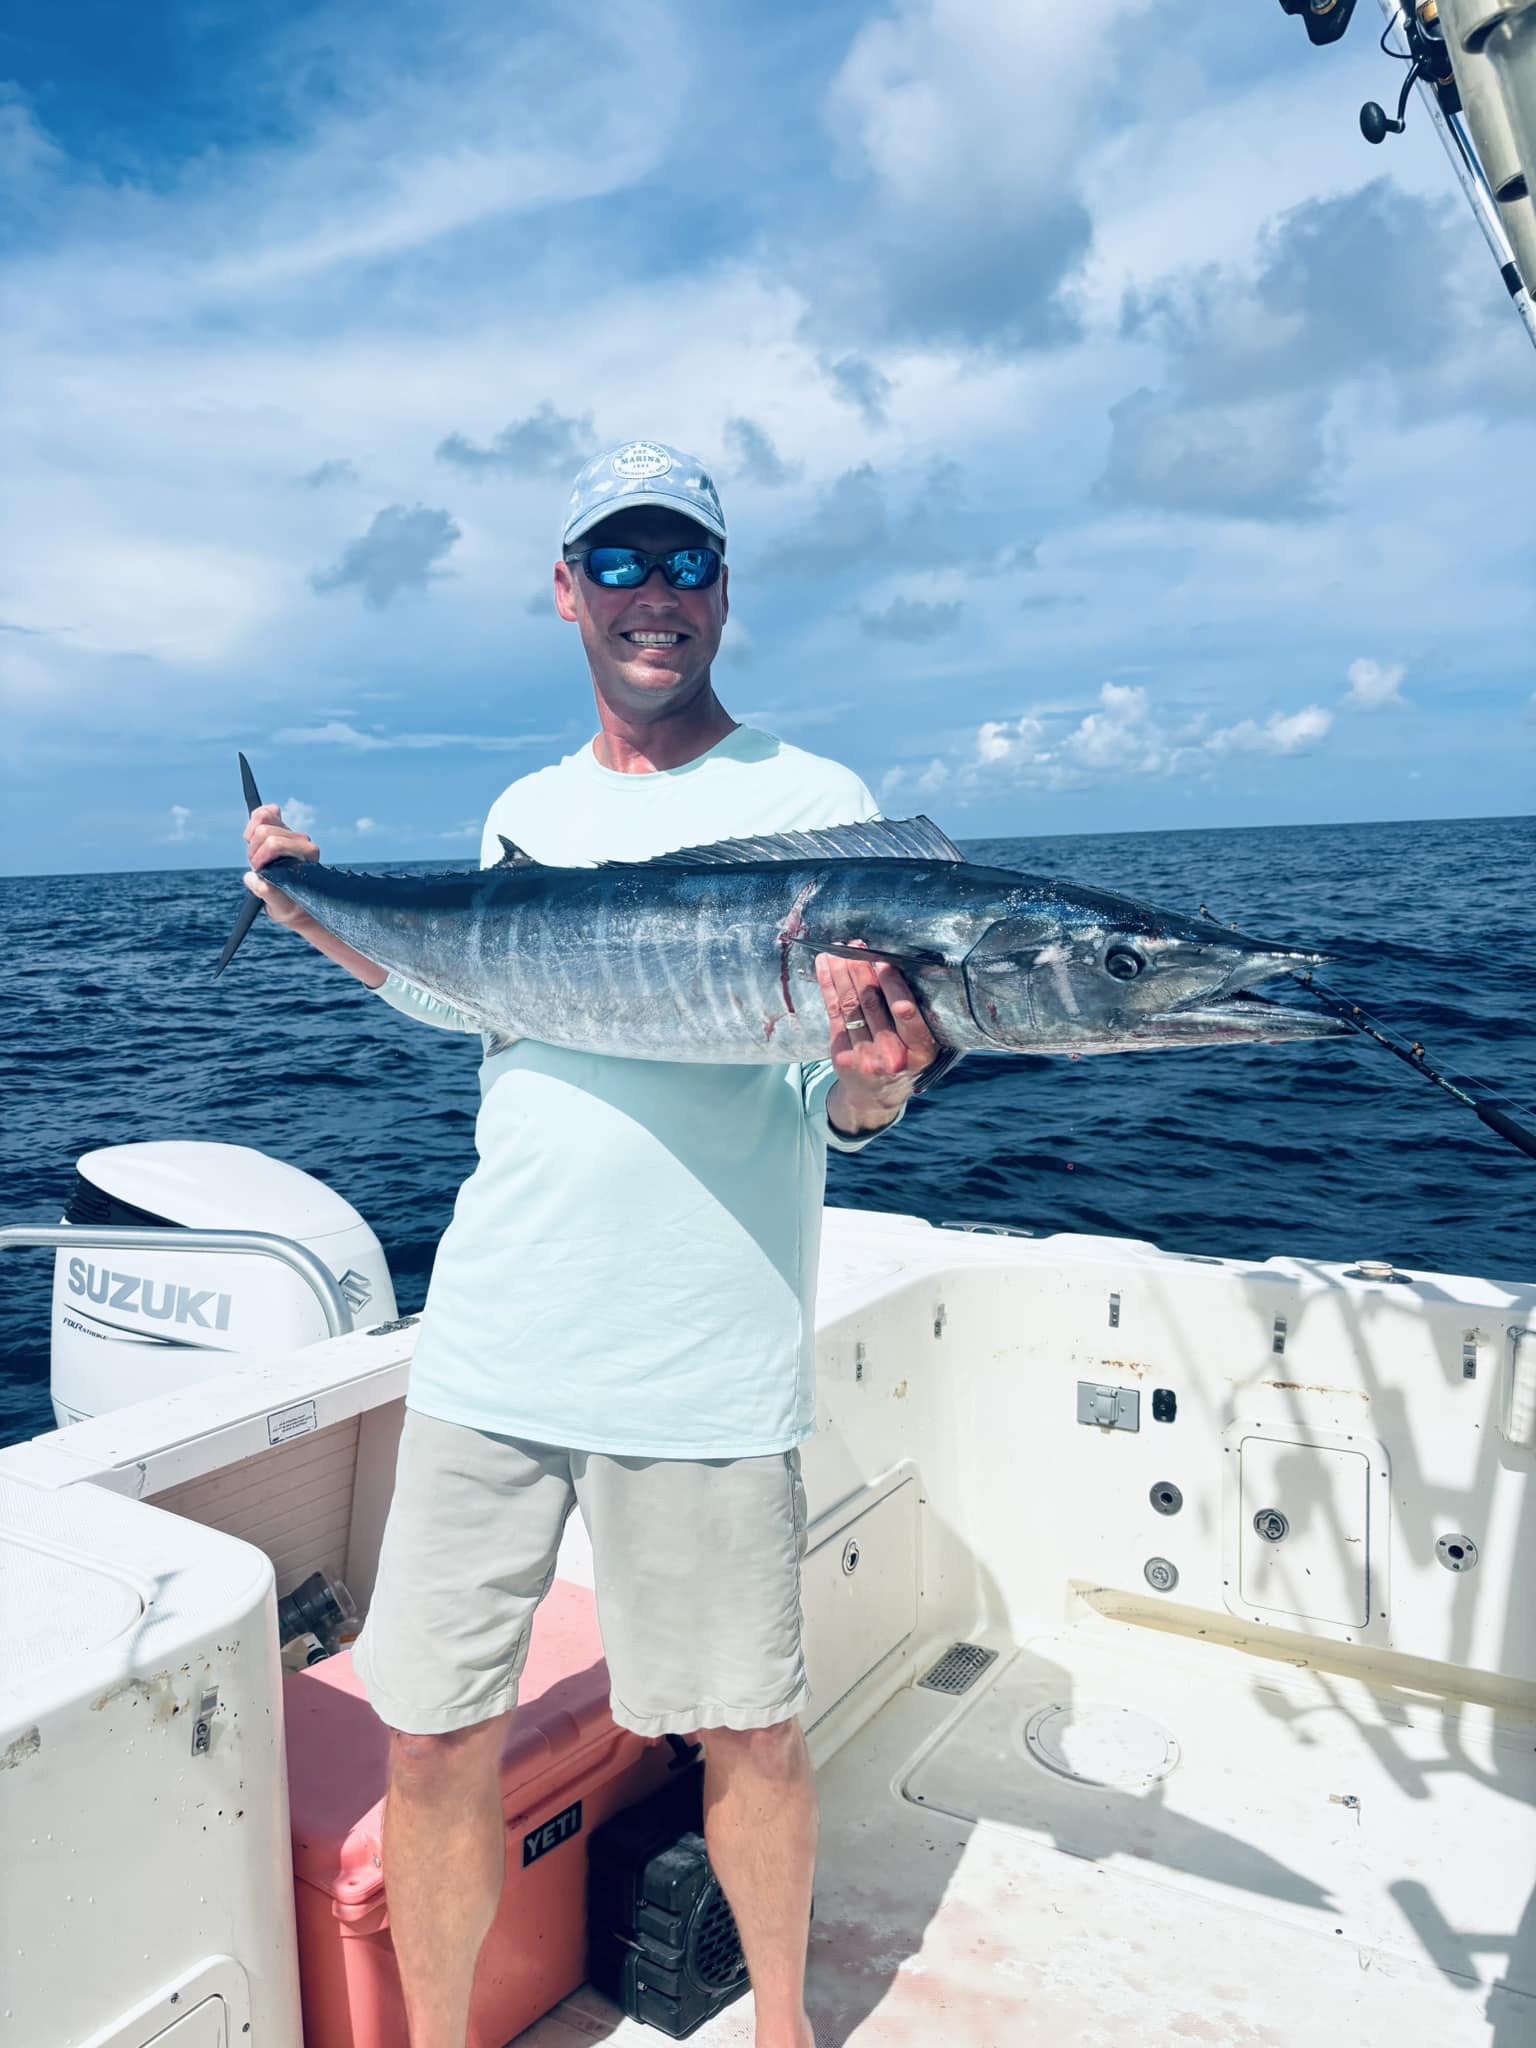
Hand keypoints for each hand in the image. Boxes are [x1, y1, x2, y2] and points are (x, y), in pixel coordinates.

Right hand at [242, 802, 319, 930]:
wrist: (293, 900)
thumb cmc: (290, 903)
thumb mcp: (281, 907)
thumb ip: (268, 893)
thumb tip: (253, 878)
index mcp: (307, 853)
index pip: (275, 843)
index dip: (260, 857)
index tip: (259, 872)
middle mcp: (302, 839)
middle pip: (264, 831)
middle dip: (254, 850)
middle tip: (257, 868)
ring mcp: (291, 832)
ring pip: (263, 817)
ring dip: (252, 839)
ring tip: (257, 857)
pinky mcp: (280, 827)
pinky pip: (264, 812)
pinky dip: (254, 820)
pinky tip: (253, 837)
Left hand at [816, 943, 939, 1135]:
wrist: (879, 1094)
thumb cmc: (906, 1056)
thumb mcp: (919, 1042)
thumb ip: (911, 1013)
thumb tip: (893, 962)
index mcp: (920, 1051)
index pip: (906, 1015)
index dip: (893, 987)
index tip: (884, 962)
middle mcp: (892, 1056)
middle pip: (872, 1005)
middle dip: (863, 972)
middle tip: (857, 948)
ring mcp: (865, 1057)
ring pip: (850, 1005)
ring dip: (842, 974)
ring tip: (838, 950)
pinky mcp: (843, 1054)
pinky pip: (834, 1013)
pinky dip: (828, 986)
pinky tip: (825, 965)